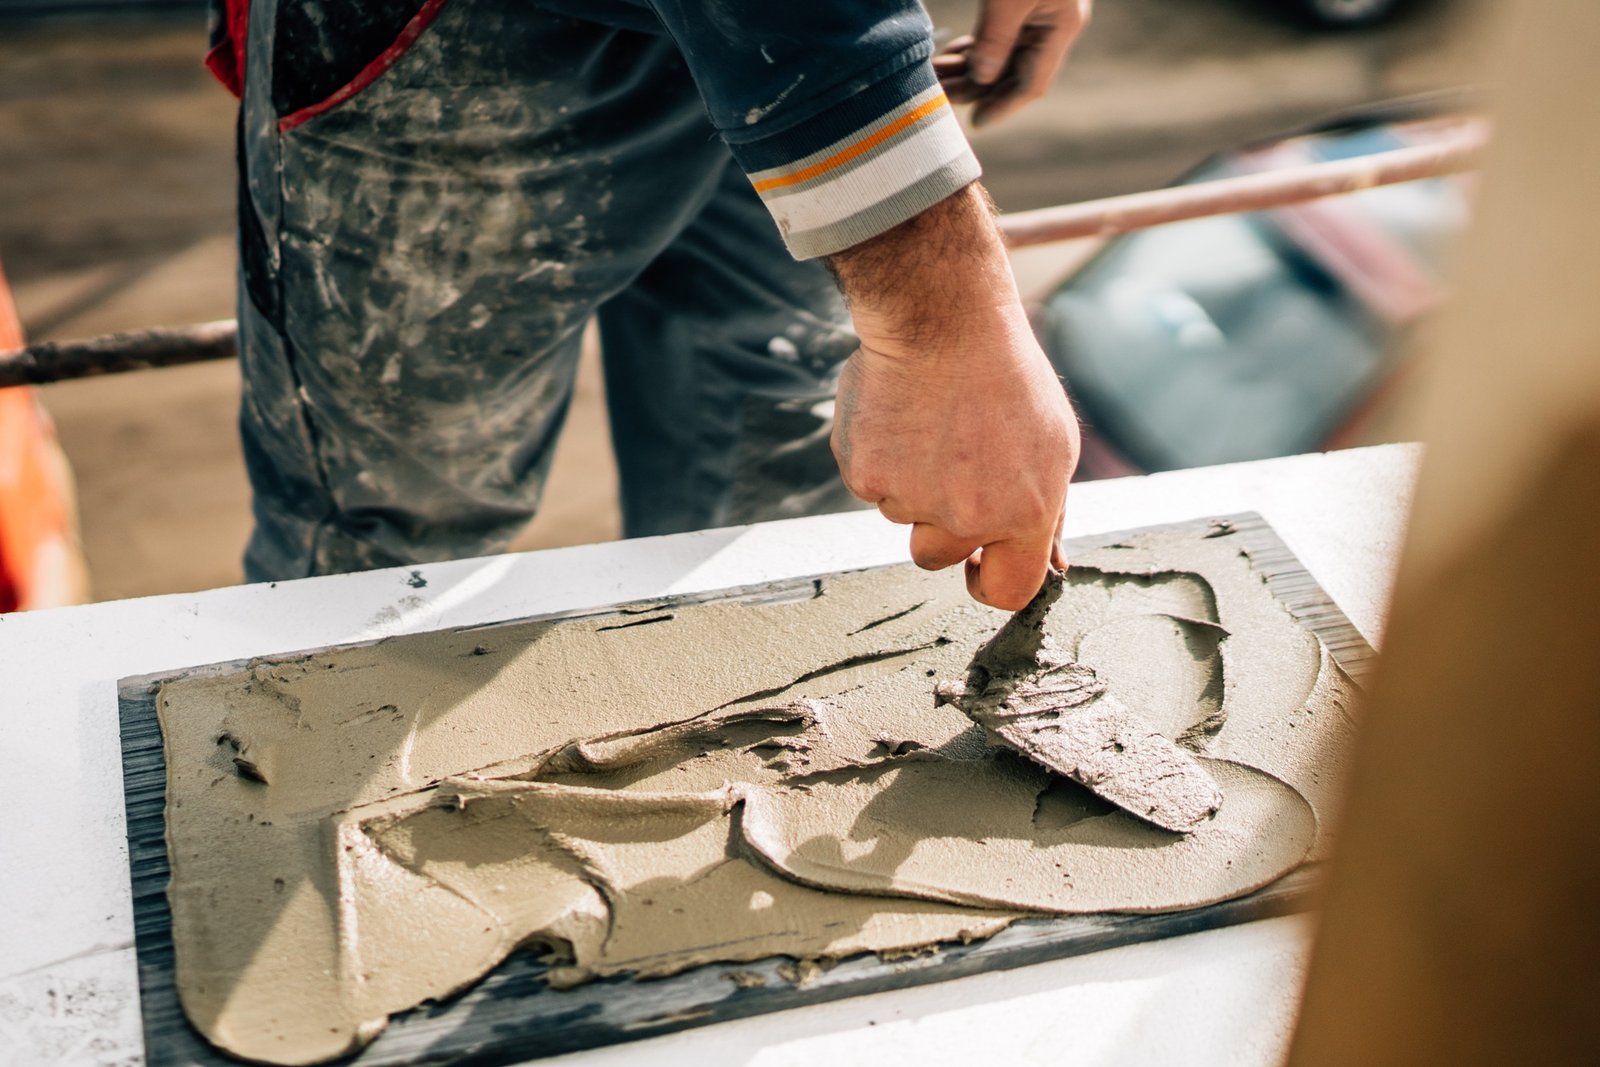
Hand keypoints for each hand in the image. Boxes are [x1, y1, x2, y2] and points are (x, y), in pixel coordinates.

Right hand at [832, 320, 1077, 609]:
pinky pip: (871, 486)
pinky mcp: (867, 476)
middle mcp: (969, 516)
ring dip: (910, 483)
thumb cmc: (1005, 375)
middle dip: (938, 526)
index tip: (976, 567)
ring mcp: (914, 499)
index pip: (1007, 591)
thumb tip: (1050, 564)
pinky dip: (880, 457)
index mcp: (1026, 513)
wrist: (941, 319)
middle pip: (936, 557)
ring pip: (902, 514)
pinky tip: (900, 414)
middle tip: (945, 468)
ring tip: (929, 424)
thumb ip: (1048, 511)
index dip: (987, 584)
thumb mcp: (1054, 443)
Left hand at [934, 0, 1091, 127]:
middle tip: (938, 99)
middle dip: (976, 88)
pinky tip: (949, 57)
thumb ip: (995, 39)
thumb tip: (981, 79)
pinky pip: (997, 35)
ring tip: (935, 79)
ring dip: (968, 69)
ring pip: (1001, 55)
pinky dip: (973, 48)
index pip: (1032, 83)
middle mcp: (1053, 24)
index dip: (1003, 106)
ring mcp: (1038, 12)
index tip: (974, 123)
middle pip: (1014, 73)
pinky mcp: (1020, 2)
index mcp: (1061, 26)